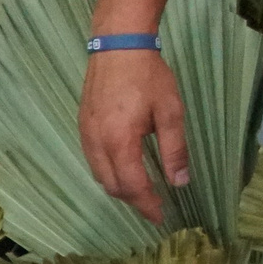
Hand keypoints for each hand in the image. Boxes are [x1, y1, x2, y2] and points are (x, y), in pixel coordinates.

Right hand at [78, 49, 189, 222]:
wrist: (118, 46)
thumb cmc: (149, 77)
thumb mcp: (171, 112)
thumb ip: (174, 149)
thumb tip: (179, 182)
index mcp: (119, 142)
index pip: (132, 186)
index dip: (147, 205)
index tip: (161, 217)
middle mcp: (96, 143)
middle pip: (112, 186)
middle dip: (133, 200)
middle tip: (155, 206)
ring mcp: (86, 134)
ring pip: (99, 175)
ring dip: (119, 188)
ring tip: (142, 192)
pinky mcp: (83, 125)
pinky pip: (93, 160)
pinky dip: (108, 172)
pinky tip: (124, 169)